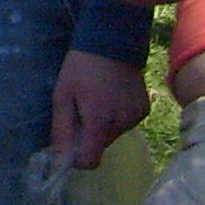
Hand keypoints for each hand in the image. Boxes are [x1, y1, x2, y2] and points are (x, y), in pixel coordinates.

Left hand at [51, 50, 149, 167]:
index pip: (91, 161)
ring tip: (96, 99)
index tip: (69, 143)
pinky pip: (125, 124)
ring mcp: (136, 118)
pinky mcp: (144, 110)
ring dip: (102, 126)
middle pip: (100, 146)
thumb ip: (62, 130)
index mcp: (99, 122)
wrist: (113, 42)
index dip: (77, 158)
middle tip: (80, 110)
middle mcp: (121, 124)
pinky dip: (116, 117)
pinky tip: (111, 96)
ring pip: (113, 135)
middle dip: (88, 136)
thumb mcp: (62, 96)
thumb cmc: (80, 68)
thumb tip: (60, 162)